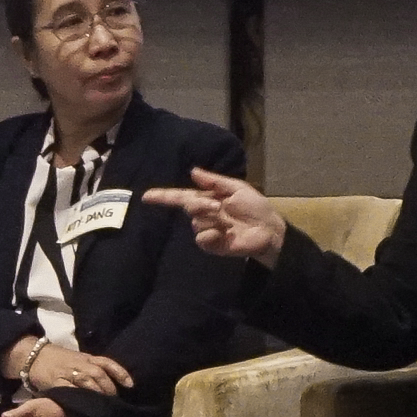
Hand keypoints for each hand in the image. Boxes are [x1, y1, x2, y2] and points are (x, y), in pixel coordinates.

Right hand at [20, 342, 131, 395]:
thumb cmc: (58, 360)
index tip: (131, 385)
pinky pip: (69, 389)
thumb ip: (91, 371)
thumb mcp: (77, 360)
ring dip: (97, 393)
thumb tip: (110, 386)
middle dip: (108, 388)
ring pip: (87, 380)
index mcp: (86, 358)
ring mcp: (68, 372)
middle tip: (114, 402)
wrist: (34, 356)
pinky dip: (78, 397)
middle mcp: (80, 363)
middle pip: (99, 374)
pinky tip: (84, 405)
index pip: (107, 363)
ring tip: (103, 405)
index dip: (120, 373)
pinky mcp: (56, 381)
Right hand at [145, 169, 285, 260]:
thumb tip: (193, 171)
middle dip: (201, 204)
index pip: (181, 197)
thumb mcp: (237, 188)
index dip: (164, 196)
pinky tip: (224, 235)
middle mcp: (204, 214)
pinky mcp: (213, 245)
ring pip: (196, 222)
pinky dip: (211, 234)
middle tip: (218, 207)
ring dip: (212, 220)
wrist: (269, 230)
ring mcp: (207, 230)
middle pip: (188, 206)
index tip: (147, 196)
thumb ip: (214, 181)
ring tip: (229, 222)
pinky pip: (202, 238)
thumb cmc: (255, 207)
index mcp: (208, 198)